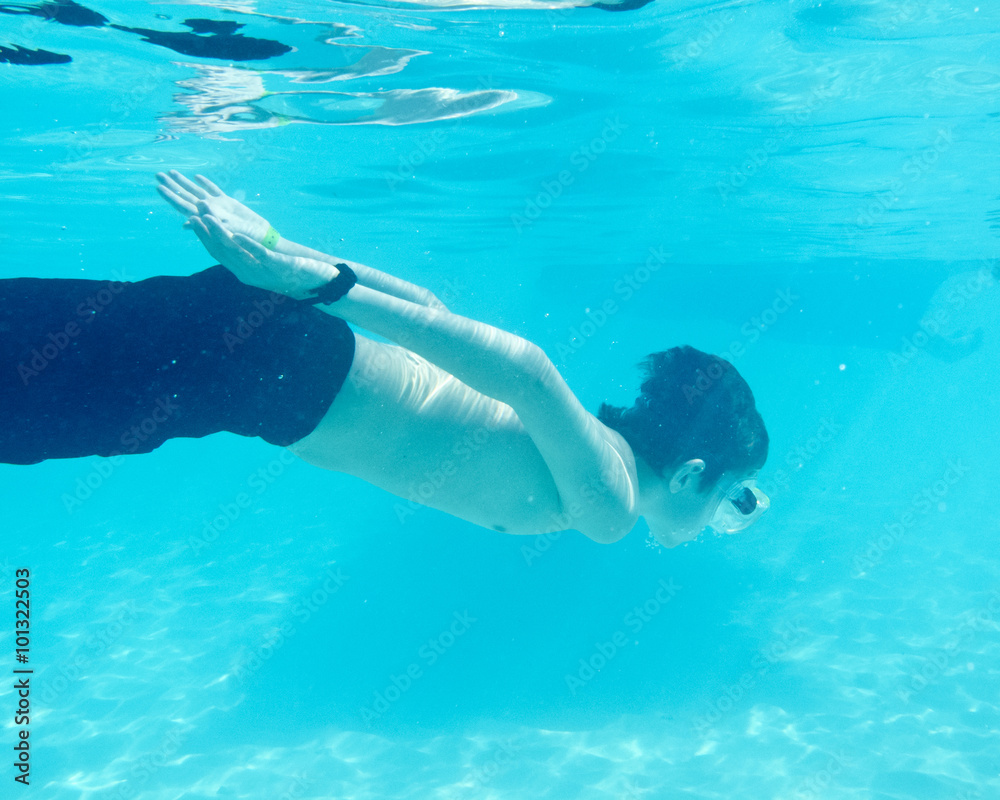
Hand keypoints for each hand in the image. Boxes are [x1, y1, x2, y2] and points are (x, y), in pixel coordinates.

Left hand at [156, 171, 271, 242]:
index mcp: (205, 218)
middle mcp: (208, 210)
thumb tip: (187, 222)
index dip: (171, 196)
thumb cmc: (245, 240)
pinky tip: (197, 177)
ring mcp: (217, 205)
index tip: (159, 188)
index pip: (183, 205)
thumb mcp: (226, 234)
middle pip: (185, 195)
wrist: (262, 238)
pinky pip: (214, 190)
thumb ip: (209, 225)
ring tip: (171, 172)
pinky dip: (206, 183)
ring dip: (184, 182)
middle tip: (157, 175)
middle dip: (172, 185)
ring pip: (197, 191)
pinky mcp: (229, 202)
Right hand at [187, 215, 336, 298]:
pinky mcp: (277, 266)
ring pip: (236, 252)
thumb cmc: (290, 273)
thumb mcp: (264, 265)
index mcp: (243, 272)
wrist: (316, 285)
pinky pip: (259, 255)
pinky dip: (247, 244)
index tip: (194, 222)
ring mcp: (262, 271)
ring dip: (221, 235)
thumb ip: (248, 255)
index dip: (204, 238)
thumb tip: (234, 241)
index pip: (219, 254)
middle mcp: (249, 273)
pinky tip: (237, 234)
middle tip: (194, 216)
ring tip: (209, 220)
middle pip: (222, 253)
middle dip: (207, 234)